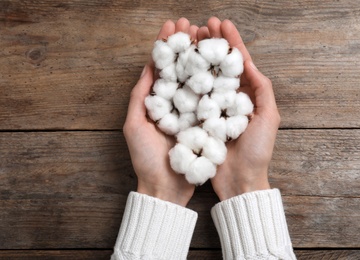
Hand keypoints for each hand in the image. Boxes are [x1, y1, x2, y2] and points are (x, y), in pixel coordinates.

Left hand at [123, 18, 198, 206]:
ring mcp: (192, 111)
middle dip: (185, 43)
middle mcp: (175, 102)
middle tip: (191, 23)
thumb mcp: (135, 126)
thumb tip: (148, 67)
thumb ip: (140, 96)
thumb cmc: (146, 159)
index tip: (171, 24)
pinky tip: (219, 62)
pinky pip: (210, 97)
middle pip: (180, 66)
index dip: (165, 44)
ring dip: (200, 54)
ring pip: (196, 77)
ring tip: (205, 34)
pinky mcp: (206, 121)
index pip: (161, 65)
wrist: (167, 188)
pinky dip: (214, 78)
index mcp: (157, 101)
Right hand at [202, 17, 280, 200]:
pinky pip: (193, 95)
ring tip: (190, 38)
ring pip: (206, 76)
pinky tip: (180, 66)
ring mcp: (214, 108)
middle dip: (212, 44)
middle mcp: (230, 98)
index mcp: (249, 95)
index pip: (240, 62)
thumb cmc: (257, 151)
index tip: (222, 23)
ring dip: (199, 56)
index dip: (231, 41)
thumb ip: (262, 89)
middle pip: (221, 65)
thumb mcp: (268, 117)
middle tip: (201, 26)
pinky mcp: (200, 119)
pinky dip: (187, 79)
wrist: (239, 180)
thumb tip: (248, 63)